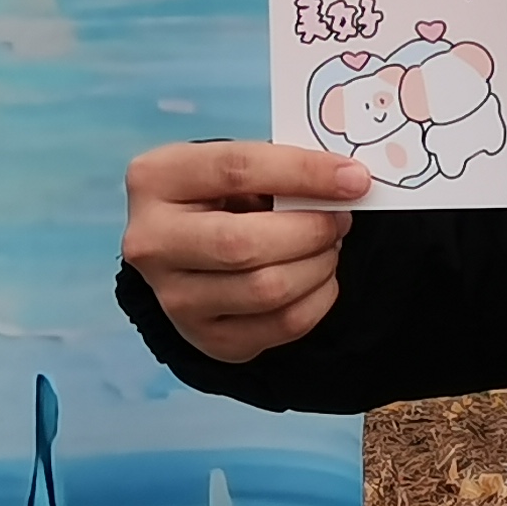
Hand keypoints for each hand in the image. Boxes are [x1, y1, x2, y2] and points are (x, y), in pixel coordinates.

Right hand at [124, 140, 369, 362]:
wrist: (185, 249)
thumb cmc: (218, 196)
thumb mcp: (232, 166)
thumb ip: (278, 169)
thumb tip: (346, 182)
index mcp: (155, 180)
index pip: (237, 170)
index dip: (304, 173)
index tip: (354, 178)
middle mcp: (151, 244)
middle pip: (244, 244)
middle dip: (311, 230)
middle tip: (341, 219)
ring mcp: (173, 299)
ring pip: (266, 290)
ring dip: (318, 265)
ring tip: (329, 246)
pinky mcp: (205, 339)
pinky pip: (280, 326)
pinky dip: (317, 300)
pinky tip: (318, 277)